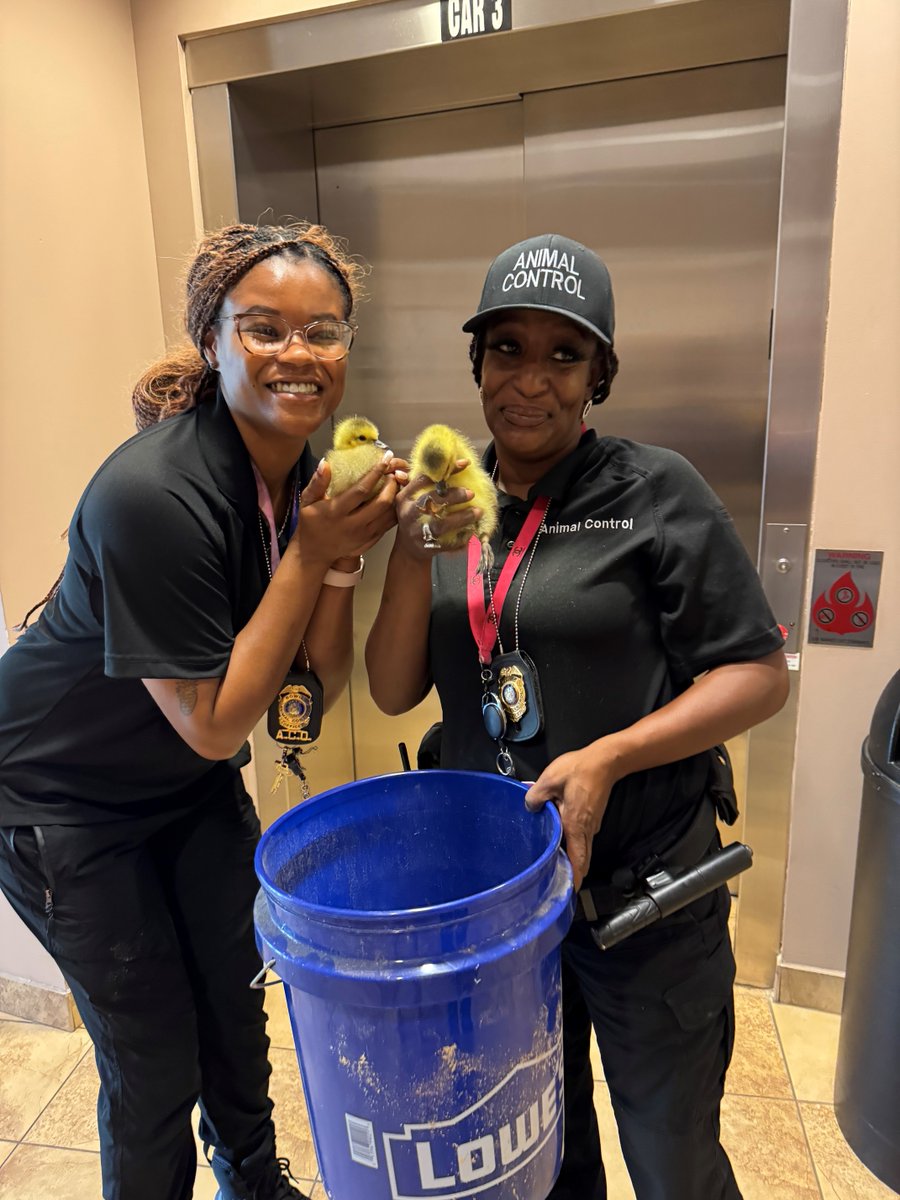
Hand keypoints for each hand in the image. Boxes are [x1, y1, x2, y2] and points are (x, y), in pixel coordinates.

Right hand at [294, 458, 399, 565]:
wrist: (314, 552)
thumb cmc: (310, 522)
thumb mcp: (307, 501)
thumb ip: (317, 483)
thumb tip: (326, 463)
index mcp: (336, 512)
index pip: (361, 490)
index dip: (376, 473)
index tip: (385, 458)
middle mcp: (352, 525)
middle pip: (381, 503)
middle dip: (391, 485)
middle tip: (393, 472)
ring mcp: (363, 536)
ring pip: (389, 515)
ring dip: (395, 497)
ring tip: (396, 483)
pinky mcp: (369, 542)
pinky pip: (388, 525)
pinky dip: (394, 510)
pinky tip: (393, 499)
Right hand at [394, 460, 479, 561]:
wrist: (408, 549)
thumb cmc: (415, 516)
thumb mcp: (412, 498)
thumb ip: (424, 481)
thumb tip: (446, 460)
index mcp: (405, 497)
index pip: (424, 478)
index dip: (445, 469)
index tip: (465, 463)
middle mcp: (409, 513)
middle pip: (431, 501)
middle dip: (453, 496)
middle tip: (471, 493)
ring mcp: (417, 531)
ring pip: (440, 524)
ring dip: (462, 517)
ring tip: (478, 512)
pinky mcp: (427, 547)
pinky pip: (447, 543)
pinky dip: (461, 538)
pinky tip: (473, 533)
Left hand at [524, 743, 619, 889]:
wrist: (605, 761)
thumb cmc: (579, 770)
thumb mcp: (550, 779)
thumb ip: (535, 796)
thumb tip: (529, 808)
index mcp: (574, 824)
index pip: (577, 860)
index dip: (574, 878)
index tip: (567, 892)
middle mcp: (586, 829)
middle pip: (581, 860)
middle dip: (572, 874)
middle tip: (557, 885)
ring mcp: (591, 825)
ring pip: (582, 850)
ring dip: (571, 860)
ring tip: (554, 866)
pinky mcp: (592, 818)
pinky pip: (582, 838)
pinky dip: (573, 847)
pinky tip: (559, 842)